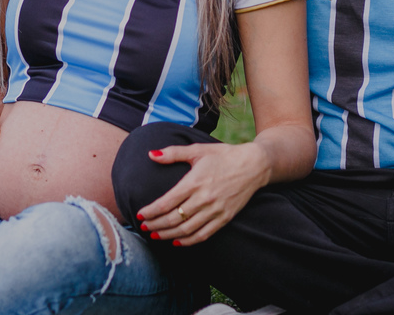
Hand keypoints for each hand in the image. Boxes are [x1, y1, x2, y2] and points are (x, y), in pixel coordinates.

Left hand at [135, 142, 269, 246]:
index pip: (167, 202)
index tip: (140, 214)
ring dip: (168, 235)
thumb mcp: (198, 150)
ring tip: (155, 236)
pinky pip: (203, 234)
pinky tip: (177, 242)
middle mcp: (204, 198)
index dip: (151, 211)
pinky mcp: (225, 218)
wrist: (253, 165)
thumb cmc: (223, 155)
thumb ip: (173, 153)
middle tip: (144, 227)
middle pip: (173, 218)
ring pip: (186, 230)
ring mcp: (215, 210)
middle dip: (155, 225)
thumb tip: (151, 154)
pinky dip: (188, 241)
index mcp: (195, 182)